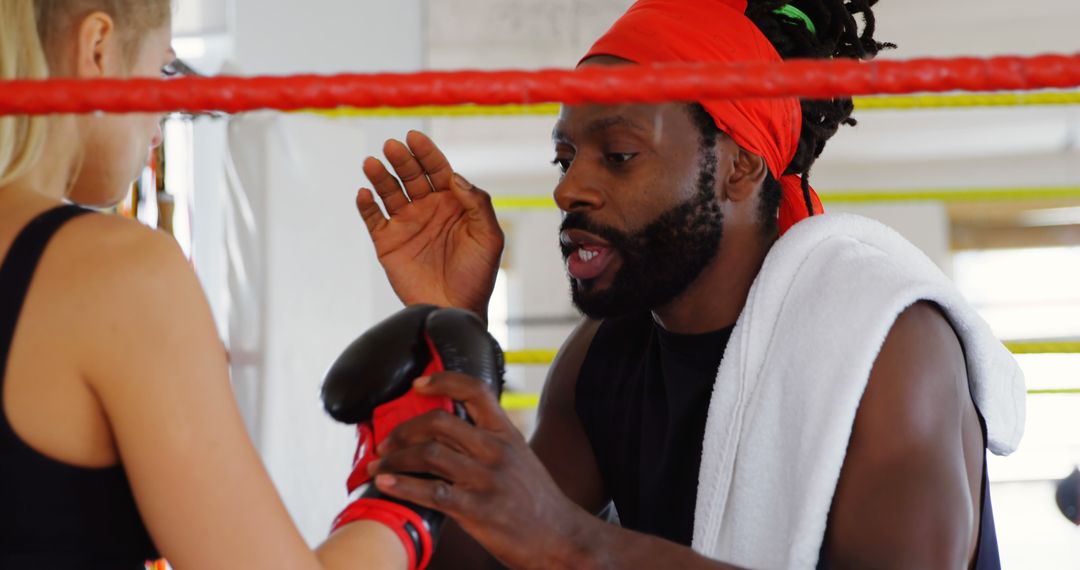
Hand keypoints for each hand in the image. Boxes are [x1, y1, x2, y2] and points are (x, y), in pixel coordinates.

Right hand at [358, 131, 504, 319]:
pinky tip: (364, 193)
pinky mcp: (388, 243)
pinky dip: (366, 205)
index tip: (415, 137)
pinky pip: (373, 218)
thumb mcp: (489, 238)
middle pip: (411, 176)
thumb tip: (455, 177)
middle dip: (402, 160)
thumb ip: (477, 204)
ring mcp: (406, 224)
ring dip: (380, 177)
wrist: (455, 309)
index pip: (437, 170)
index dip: (426, 153)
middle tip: (392, 146)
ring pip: (389, 192)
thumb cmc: (477, 276)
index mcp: (453, 204)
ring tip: (372, 163)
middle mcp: (428, 209)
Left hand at [371, 373, 591, 569]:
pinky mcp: (477, 509)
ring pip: (428, 453)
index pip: (474, 391)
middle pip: (439, 421)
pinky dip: (402, 486)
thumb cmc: (537, 501)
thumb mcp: (520, 458)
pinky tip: (386, 485)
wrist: (561, 538)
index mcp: (506, 433)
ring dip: (395, 459)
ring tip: (379, 467)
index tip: (417, 385)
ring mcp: (485, 479)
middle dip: (403, 429)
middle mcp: (495, 450)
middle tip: (387, 443)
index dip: (442, 381)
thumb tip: (451, 434)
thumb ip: (491, 442)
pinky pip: (431, 492)